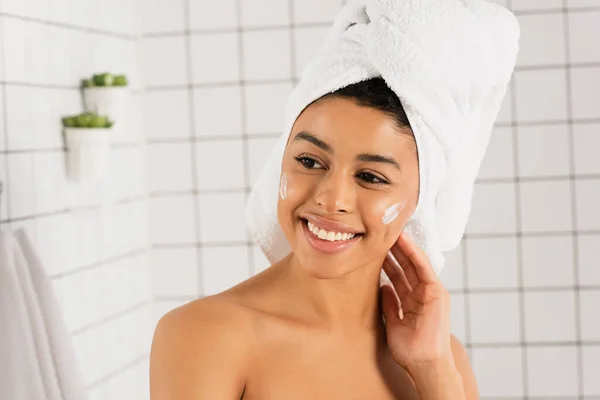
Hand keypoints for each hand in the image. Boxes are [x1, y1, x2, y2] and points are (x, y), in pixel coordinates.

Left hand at [380, 232, 452, 370]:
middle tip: (381, 234)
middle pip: (406, 267)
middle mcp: (422, 295)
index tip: (377, 248)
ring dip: (402, 248)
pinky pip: (423, 268)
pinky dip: (414, 253)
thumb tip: (383, 287)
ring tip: (389, 232)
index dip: (389, 261)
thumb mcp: (393, 322)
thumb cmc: (410, 349)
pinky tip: (404, 241)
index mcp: (412, 302)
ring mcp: (430, 292)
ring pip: (413, 264)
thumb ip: (390, 304)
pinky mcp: (437, 292)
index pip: (399, 276)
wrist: (424, 363)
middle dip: (394, 251)